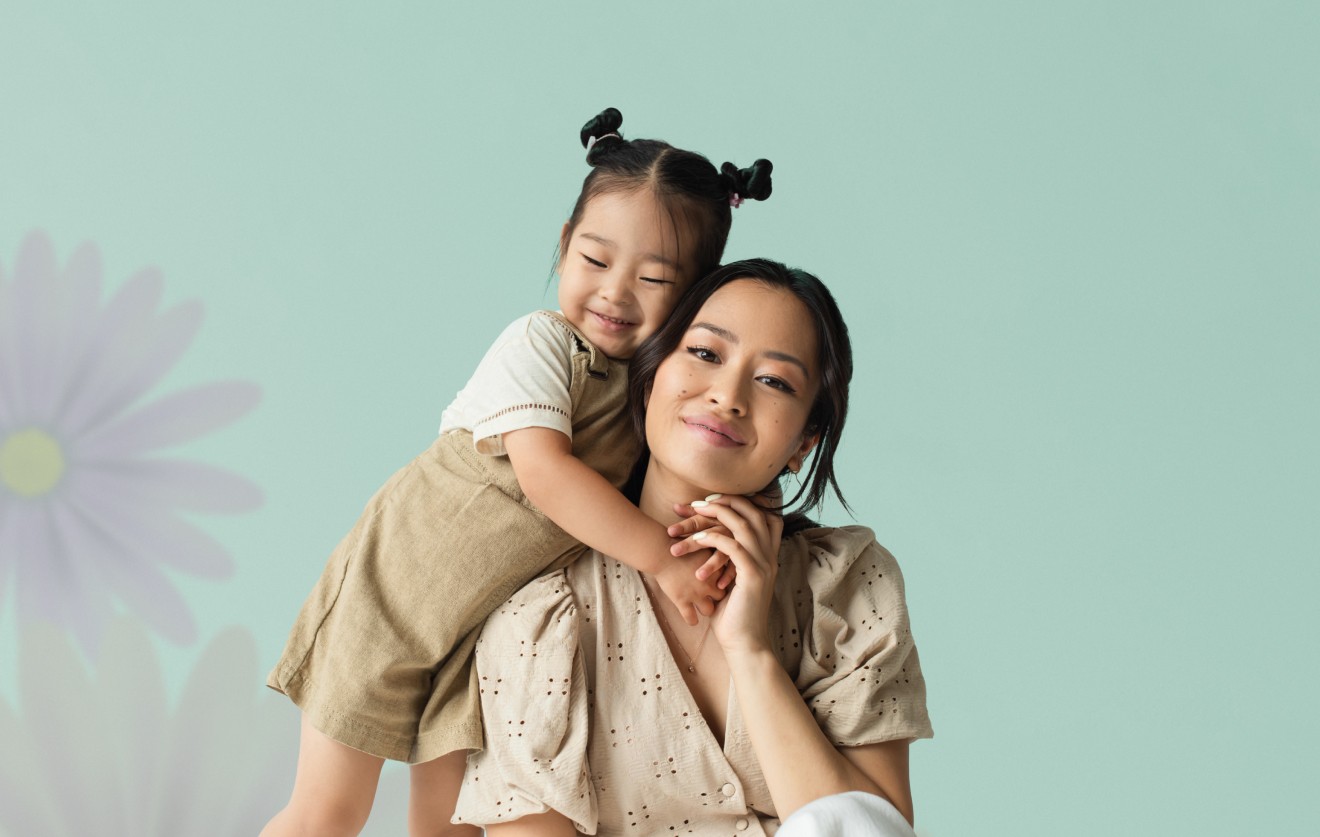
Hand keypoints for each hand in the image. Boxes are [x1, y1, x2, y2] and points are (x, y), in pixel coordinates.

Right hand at [651, 550, 725, 625]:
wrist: (660, 552)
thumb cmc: (679, 544)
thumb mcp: (701, 545)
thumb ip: (712, 552)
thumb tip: (719, 555)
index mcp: (715, 569)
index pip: (727, 580)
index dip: (723, 581)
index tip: (719, 582)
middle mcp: (708, 583)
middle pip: (721, 596)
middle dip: (716, 596)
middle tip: (710, 595)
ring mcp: (695, 594)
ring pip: (708, 610)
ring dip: (705, 609)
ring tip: (701, 607)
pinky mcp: (682, 601)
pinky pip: (691, 619)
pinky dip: (692, 620)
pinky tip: (692, 619)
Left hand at [671, 494, 783, 656]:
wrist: (745, 643)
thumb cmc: (734, 614)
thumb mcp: (733, 581)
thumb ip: (730, 562)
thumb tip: (712, 545)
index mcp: (768, 555)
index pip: (764, 514)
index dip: (741, 502)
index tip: (714, 500)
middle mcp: (770, 556)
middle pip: (755, 512)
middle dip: (727, 501)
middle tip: (700, 501)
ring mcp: (764, 565)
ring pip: (744, 525)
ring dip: (716, 515)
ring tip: (693, 513)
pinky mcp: (753, 576)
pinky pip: (733, 547)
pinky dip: (713, 538)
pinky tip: (696, 538)